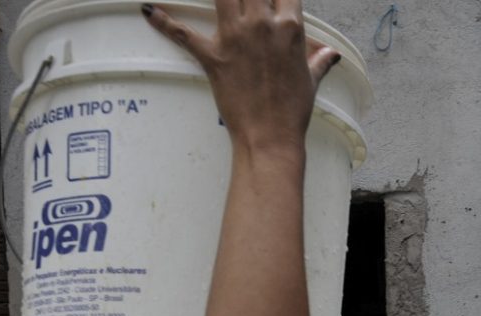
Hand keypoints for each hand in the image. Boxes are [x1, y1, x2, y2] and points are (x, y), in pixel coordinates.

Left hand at [143, 0, 340, 153]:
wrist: (271, 138)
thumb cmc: (293, 111)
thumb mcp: (311, 81)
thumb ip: (319, 61)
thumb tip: (331, 54)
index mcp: (290, 27)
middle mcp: (263, 24)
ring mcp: (236, 38)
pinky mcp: (213, 56)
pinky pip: (183, 34)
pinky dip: (164, 22)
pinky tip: (149, 11)